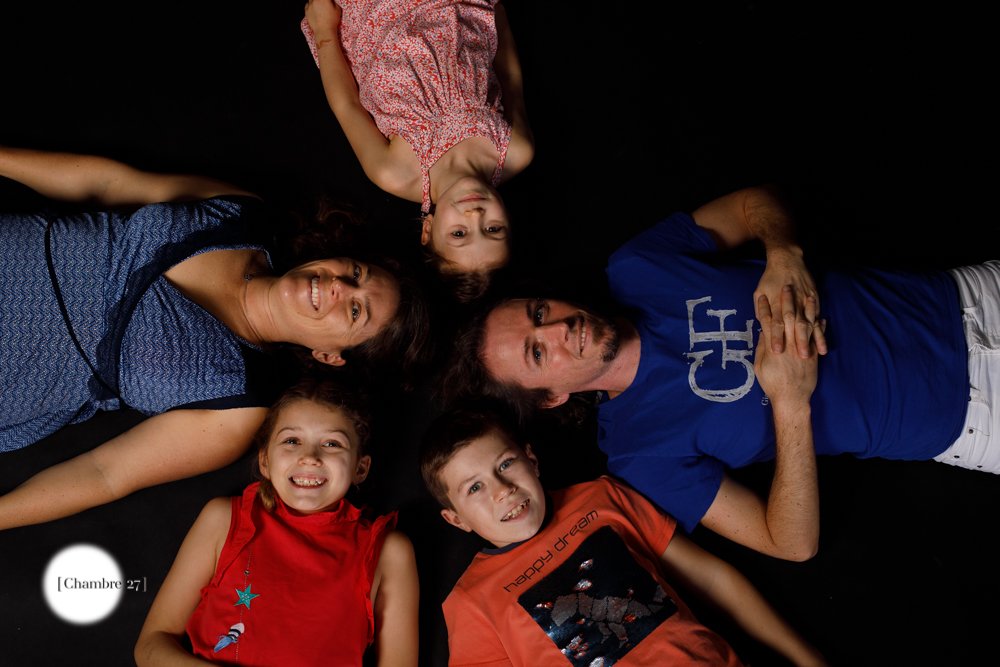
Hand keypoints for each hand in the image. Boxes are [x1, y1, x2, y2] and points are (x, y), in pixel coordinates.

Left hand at [304, 0, 341, 41]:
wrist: (324, 31)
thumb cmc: (332, 21)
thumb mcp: (338, 9)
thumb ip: (334, 2)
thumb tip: (332, 0)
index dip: (328, 0)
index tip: (329, 2)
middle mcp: (315, 0)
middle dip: (322, 1)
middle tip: (325, 4)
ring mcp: (310, 5)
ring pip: (312, 0)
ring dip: (315, 1)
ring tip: (320, 6)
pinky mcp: (306, 11)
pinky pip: (308, 5)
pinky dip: (311, 5)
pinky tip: (315, 9)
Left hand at [754, 249, 826, 358]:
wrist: (787, 259)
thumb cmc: (770, 278)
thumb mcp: (759, 291)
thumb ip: (761, 310)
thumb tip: (761, 327)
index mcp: (776, 302)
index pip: (775, 323)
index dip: (775, 337)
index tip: (776, 351)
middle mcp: (792, 303)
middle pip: (795, 325)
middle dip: (798, 342)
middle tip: (800, 358)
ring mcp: (804, 302)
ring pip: (809, 323)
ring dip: (812, 340)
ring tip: (814, 355)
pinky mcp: (814, 301)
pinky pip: (818, 319)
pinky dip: (821, 333)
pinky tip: (823, 346)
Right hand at [754, 286, 819, 405]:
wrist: (791, 398)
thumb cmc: (772, 384)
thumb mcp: (760, 365)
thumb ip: (763, 347)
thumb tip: (764, 333)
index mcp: (773, 347)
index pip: (767, 322)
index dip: (764, 308)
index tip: (762, 296)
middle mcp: (788, 344)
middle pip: (786, 318)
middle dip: (786, 301)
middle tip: (785, 287)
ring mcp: (802, 348)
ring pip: (804, 324)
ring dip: (806, 309)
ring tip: (807, 295)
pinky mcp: (812, 354)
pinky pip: (816, 336)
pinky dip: (819, 326)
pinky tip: (821, 317)